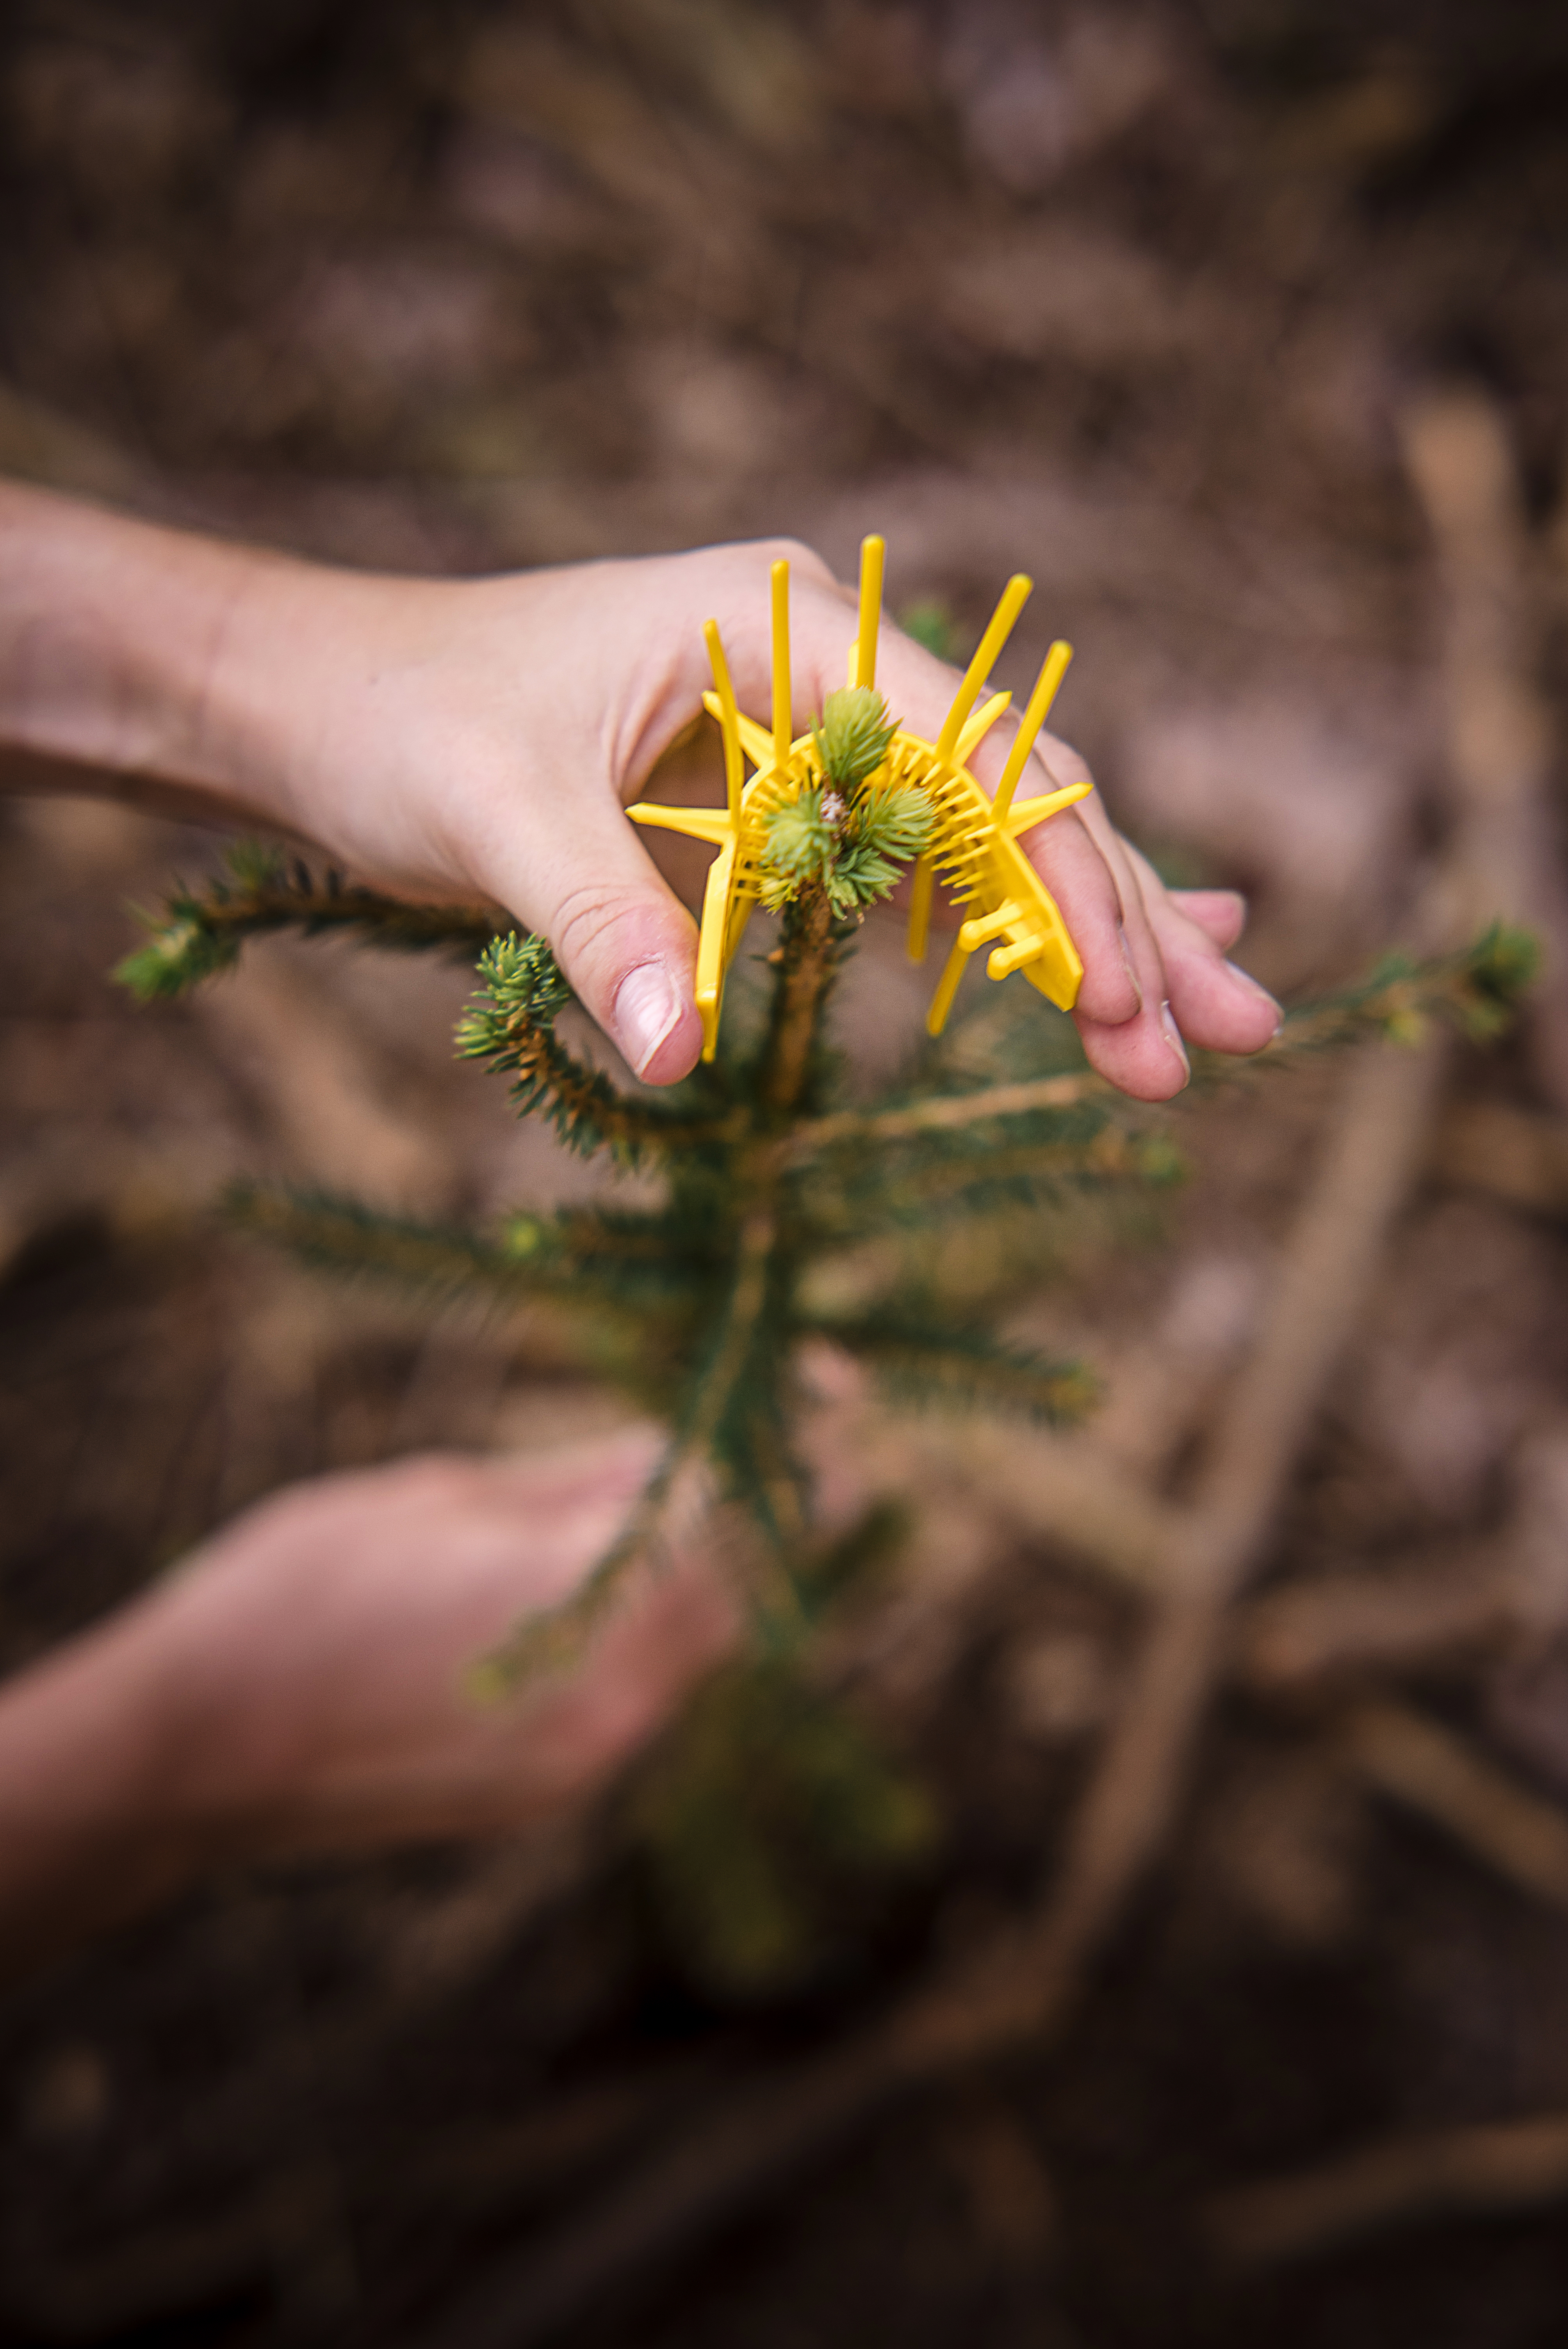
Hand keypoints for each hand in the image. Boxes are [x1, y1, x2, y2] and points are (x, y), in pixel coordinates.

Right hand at [0, 1429, 736, 1959]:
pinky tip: (623, 1567)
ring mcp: (587, 1759)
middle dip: (779, 1500)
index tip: (828, 1380)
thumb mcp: (445, 1497)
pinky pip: (647, 1691)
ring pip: (705, 1642)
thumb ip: (586, 1480)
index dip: (796, 1437)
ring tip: (705, 1478)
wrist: (194, 1752)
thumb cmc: (298, 1588)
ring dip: (723, 1563)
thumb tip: (686, 1436)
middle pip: (749, 1584)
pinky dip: (660, 1623)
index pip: (740, 1511)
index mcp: (582, 1603)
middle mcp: (612, 1699)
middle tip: (783, 1419)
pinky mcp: (555, 1791)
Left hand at [197, 536, 1280, 1098]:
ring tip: (1191, 1037)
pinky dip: (995, 928)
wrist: (306, 697)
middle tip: (1231, 1041)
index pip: (971, 756)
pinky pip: (910, 865)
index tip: (1124, 1000)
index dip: (1061, 880)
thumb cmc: (392, 723)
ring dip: (1083, 935)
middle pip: (1011, 792)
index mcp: (778, 623)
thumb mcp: (487, 817)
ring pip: (982, 834)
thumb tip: (686, 1059)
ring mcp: (805, 726)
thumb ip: (597, 924)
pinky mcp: (775, 794)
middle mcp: (817, 660)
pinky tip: (1083, 977)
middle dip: (1117, 920)